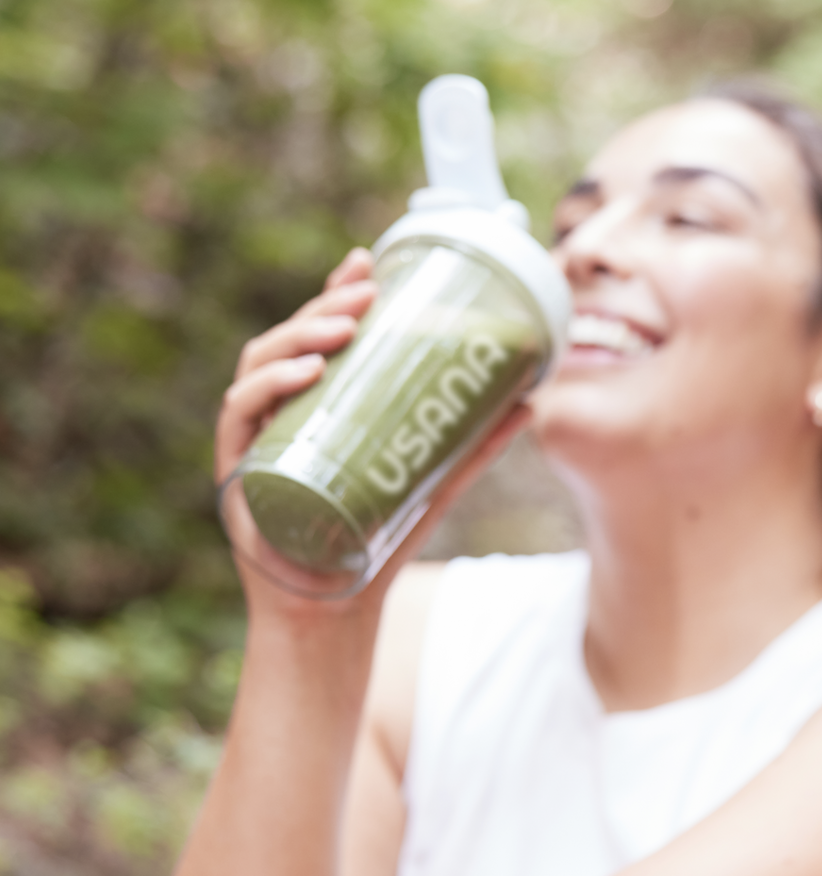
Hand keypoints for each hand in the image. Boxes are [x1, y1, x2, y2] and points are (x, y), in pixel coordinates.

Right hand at [216, 248, 529, 625]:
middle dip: (325, 304)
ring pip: (260, 364)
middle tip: (367, 288)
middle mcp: (280, 413)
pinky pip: (240, 417)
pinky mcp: (239, 472)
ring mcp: (255, 439)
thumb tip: (529, 402)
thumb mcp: (434, 484)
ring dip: (298, 335)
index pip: (320, 335)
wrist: (336, 615)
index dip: (337, 291)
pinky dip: (267, 388)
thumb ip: (475, 446)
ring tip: (344, 324)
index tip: (369, 260)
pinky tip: (303, 373)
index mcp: (318, 405)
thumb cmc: (376, 543)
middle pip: (290, 339)